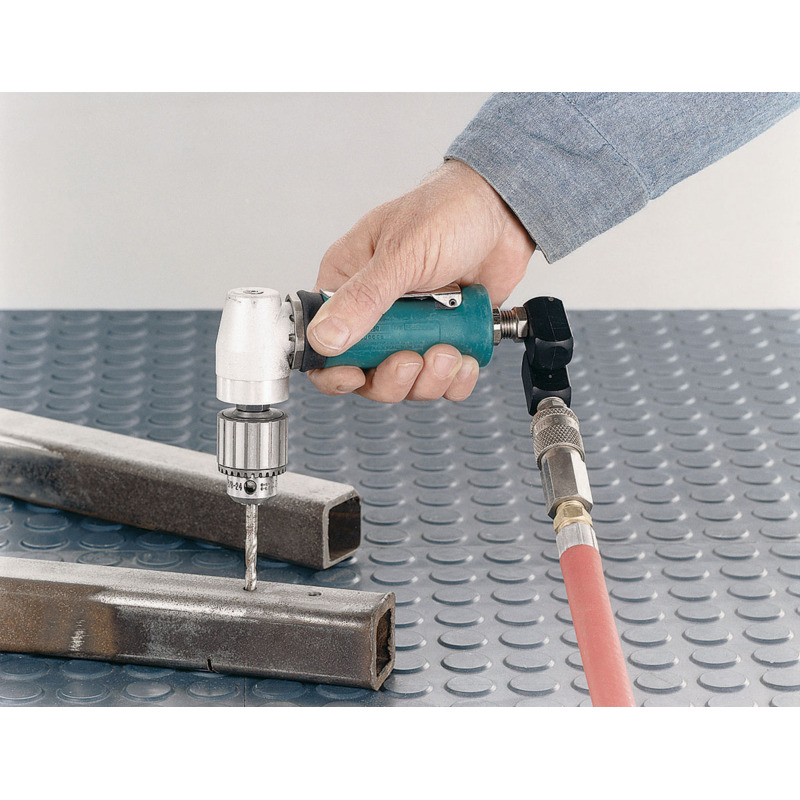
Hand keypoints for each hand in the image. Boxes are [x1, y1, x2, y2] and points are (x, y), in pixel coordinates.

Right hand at [306, 160, 534, 402]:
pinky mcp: (444, 338)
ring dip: (429, 379)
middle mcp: (375, 311)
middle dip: (393, 377)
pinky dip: (455, 380)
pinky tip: (465, 359)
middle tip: (415, 359)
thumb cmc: (449, 212)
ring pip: (407, 382)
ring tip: (449, 350)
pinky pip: (443, 380)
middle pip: (367, 373)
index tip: (356, 375)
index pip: (323, 341)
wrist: (505, 212)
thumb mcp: (402, 254)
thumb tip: (325, 337)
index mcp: (349, 284)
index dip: (334, 370)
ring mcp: (411, 329)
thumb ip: (364, 298)